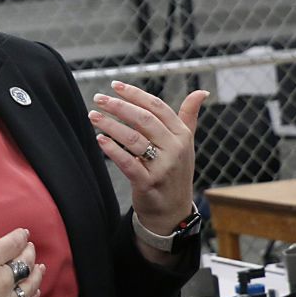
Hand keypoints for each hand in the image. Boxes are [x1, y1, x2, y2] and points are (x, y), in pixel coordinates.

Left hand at [89, 81, 208, 239]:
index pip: (157, 107)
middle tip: (98, 98)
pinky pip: (128, 163)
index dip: (136, 94)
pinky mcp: (148, 183)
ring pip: (133, 139)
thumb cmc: (175, 171)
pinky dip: (113, 150)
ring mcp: (163, 167)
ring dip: (110, 125)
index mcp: (182, 135)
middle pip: (144, 120)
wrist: (173, 210)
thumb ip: (188, 116)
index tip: (115, 85)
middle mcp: (175, 149)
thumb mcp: (186, 143)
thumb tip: (201, 92)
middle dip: (119, 106)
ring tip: (93, 116)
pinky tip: (100, 139)